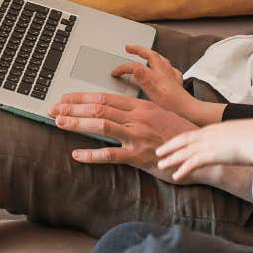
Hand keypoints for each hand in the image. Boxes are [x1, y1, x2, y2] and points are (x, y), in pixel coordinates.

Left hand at [49, 92, 199, 179]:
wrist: (200, 150)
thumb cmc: (179, 134)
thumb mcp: (158, 115)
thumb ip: (138, 112)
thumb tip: (117, 110)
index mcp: (140, 106)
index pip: (105, 97)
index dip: (82, 97)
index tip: (65, 98)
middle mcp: (137, 117)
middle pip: (99, 107)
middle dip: (73, 107)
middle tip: (53, 108)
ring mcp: (138, 136)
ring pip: (102, 124)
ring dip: (78, 123)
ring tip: (59, 122)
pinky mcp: (140, 156)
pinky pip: (112, 154)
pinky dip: (92, 154)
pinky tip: (77, 154)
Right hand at [112, 45, 222, 125]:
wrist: (192, 114)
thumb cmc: (174, 109)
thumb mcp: (155, 96)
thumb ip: (145, 81)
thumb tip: (135, 67)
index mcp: (157, 76)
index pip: (136, 66)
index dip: (123, 68)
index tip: (115, 73)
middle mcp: (165, 74)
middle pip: (151, 55)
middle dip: (138, 49)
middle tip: (129, 48)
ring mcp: (172, 77)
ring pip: (161, 60)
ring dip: (151, 54)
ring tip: (145, 53)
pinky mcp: (177, 84)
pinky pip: (170, 69)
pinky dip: (164, 66)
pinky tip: (165, 70)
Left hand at [155, 118, 252, 181]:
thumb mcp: (241, 133)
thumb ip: (234, 138)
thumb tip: (236, 144)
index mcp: (215, 129)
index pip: (192, 134)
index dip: (180, 139)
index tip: (171, 143)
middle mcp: (208, 135)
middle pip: (183, 141)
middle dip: (169, 147)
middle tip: (158, 152)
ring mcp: (209, 144)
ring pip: (184, 152)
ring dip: (171, 159)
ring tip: (160, 165)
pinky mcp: (212, 155)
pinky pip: (193, 163)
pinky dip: (183, 169)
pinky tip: (176, 176)